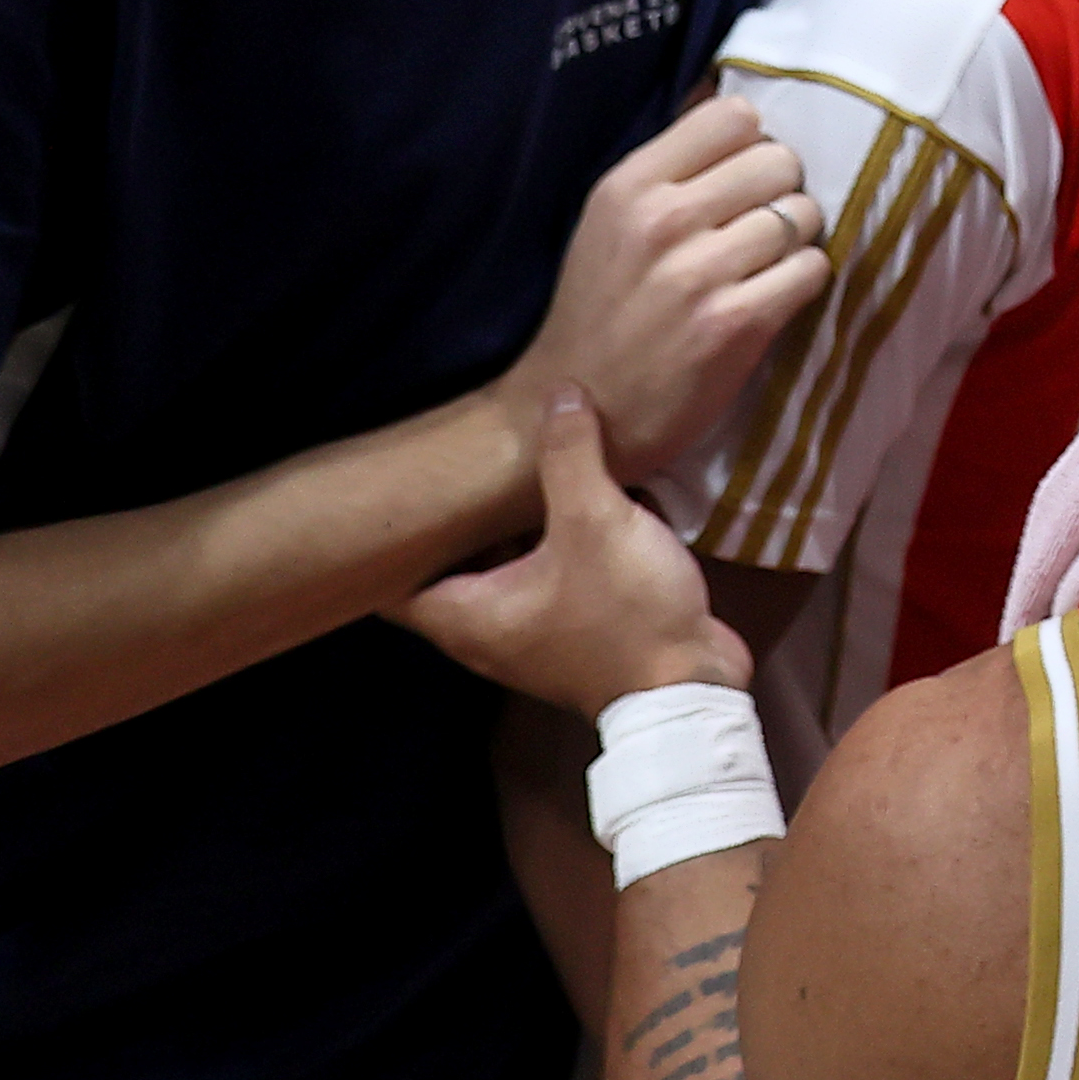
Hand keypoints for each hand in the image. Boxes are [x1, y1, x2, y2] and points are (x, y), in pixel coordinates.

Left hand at [390, 387, 742, 712]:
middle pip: (449, 567)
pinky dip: (548, 548)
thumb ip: (571, 454)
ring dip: (510, 529)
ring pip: (500, 571)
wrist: (690, 687)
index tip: (398, 485)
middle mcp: (483, 632)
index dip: (388, 533)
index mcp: (464, 614)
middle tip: (461, 461)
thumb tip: (559, 391)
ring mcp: (528, 637)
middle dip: (458, 517)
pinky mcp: (571, 634)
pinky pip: (541, 580)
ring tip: (520, 469)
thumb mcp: (595, 521)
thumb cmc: (623, 611)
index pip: (388, 580)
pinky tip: (575, 503)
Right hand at [487, 97, 830, 487]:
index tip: (741, 177)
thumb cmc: (601, 305)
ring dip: (797, 238)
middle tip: (760, 224)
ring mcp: (700, 274)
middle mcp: (663, 221)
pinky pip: (813, 269)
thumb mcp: (611, 219)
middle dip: (781, 190)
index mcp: (630, 186)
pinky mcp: (735, 324)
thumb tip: (730, 98)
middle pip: (780, 161)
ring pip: (804, 215)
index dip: (751, 144)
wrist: (575, 402)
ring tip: (765, 263)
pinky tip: (775, 294)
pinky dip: (805, 279)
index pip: (734, 116)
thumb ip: (670, 164)